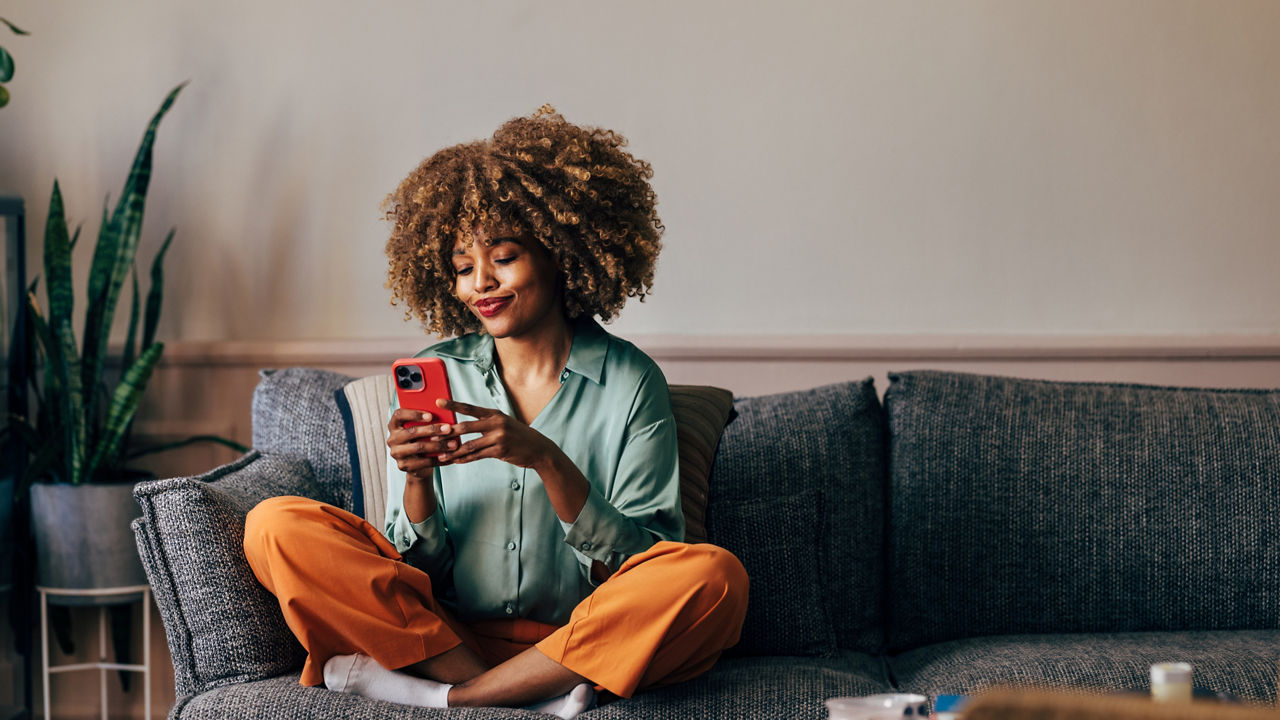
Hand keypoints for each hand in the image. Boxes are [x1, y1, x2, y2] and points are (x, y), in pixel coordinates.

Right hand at [386, 408, 460, 479]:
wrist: (418, 463)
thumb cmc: (422, 439)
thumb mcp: (422, 428)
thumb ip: (428, 420)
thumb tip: (445, 413)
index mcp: (394, 425)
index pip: (399, 415)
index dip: (414, 414)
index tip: (431, 415)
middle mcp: (392, 439)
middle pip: (412, 432)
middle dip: (432, 429)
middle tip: (449, 428)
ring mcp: (396, 453)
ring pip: (419, 447)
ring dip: (438, 445)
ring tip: (453, 444)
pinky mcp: (404, 466)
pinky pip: (423, 462)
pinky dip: (439, 459)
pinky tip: (450, 456)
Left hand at [433, 399, 553, 468]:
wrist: (539, 449)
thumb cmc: (518, 436)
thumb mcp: (504, 424)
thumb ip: (486, 423)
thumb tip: (464, 426)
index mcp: (494, 414)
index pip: (470, 408)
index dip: (453, 405)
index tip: (438, 401)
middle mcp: (496, 423)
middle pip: (465, 426)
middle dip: (447, 432)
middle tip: (432, 436)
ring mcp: (498, 437)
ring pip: (469, 444)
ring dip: (453, 451)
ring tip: (440, 455)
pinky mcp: (500, 451)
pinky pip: (477, 456)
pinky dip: (465, 459)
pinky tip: (455, 461)